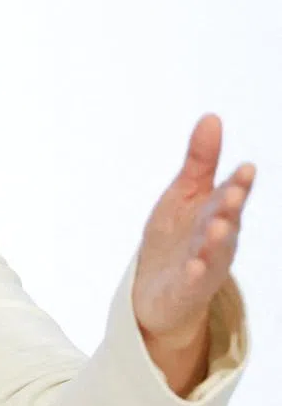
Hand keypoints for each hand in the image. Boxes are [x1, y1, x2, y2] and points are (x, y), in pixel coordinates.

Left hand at [133, 114, 254, 352]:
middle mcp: (216, 238)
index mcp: (216, 212)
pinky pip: (193, 282)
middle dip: (231, 206)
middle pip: (226, 220)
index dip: (238, 183)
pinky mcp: (187, 288)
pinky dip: (196, 274)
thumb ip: (201, 160)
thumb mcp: (185, 193)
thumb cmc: (177, 234)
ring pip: (214, 251)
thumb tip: (212, 116)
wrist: (160, 288)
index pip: (229, 194)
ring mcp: (203, 264)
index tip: (245, 167)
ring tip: (218, 226)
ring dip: (217, 240)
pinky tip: (195, 266)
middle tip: (235, 191)